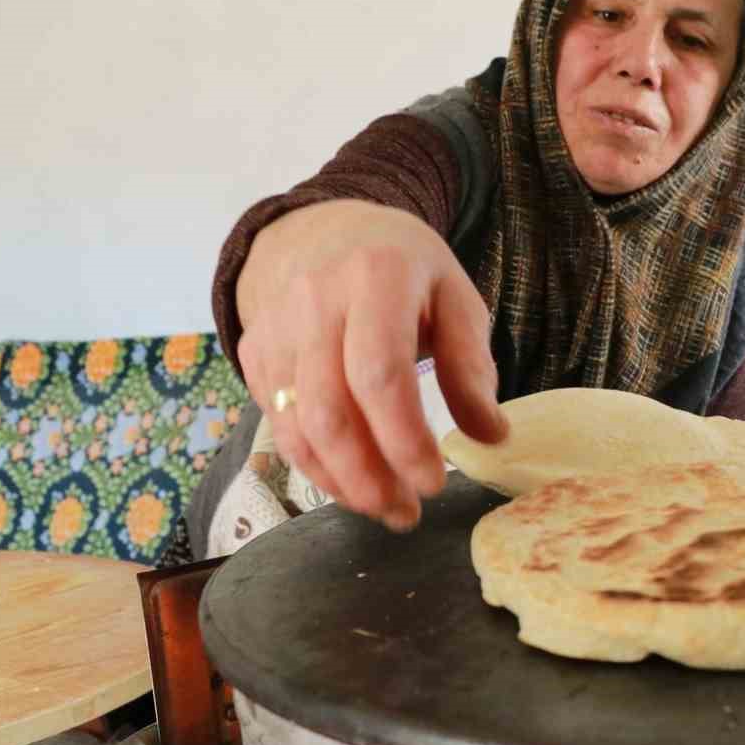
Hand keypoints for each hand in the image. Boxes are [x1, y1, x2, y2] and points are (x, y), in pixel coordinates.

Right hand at [235, 200, 507, 529]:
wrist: (321, 232)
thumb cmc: (402, 269)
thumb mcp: (454, 297)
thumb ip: (470, 364)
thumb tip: (490, 436)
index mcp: (375, 278)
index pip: (380, 374)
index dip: (404, 440)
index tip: (434, 482)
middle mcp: (314, 302)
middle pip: (329, 412)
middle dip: (369, 477)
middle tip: (407, 512)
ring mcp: (275, 330)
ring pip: (296, 427)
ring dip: (340, 482)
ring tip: (384, 507)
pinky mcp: (254, 356)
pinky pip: (278, 426)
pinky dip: (314, 465)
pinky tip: (351, 482)